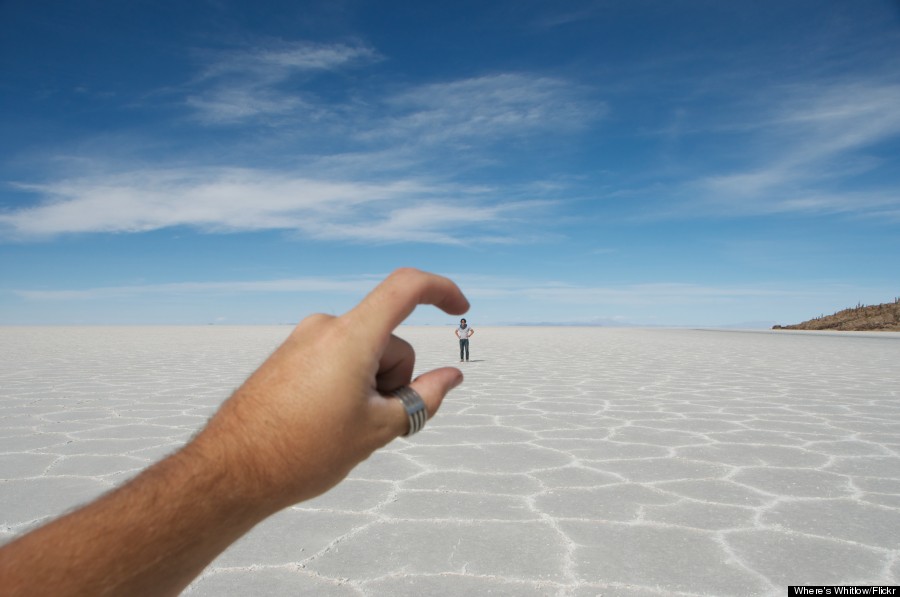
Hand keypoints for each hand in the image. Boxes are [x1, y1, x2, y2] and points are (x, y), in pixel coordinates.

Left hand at [193, 267, 469, 510]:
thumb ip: (424, 397)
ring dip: (368, 385)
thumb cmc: (303, 452)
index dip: (442, 290)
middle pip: (387, 340)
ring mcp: (303, 340)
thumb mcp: (378, 429)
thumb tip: (451, 377)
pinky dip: (346, 384)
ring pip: (362, 353)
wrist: (231, 472)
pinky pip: (336, 360)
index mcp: (351, 336)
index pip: (406, 288)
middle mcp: (325, 327)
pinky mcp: (289, 355)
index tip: (461, 308)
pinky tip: (322, 422)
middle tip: (371, 423)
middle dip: (394, 379)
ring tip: (340, 427)